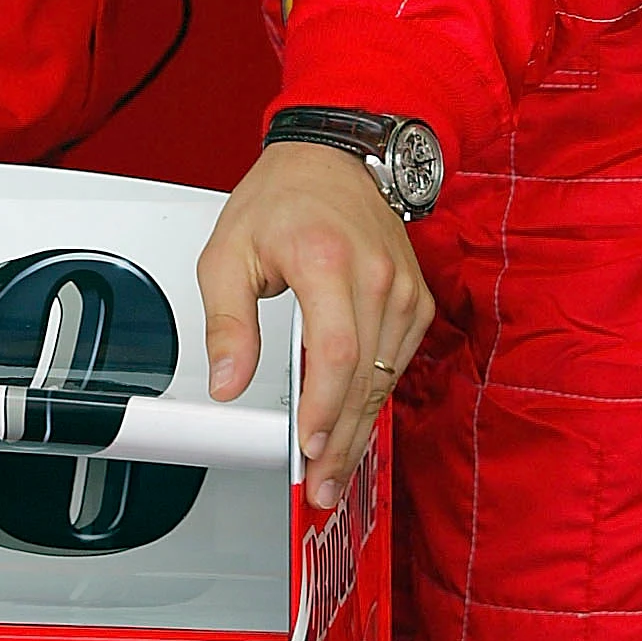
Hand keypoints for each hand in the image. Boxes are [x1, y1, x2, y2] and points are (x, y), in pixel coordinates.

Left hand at [197, 141, 433, 509]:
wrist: (334, 155)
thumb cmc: (282, 197)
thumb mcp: (229, 250)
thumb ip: (226, 322)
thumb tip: (227, 383)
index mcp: (327, 259)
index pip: (336, 352)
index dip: (324, 407)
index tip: (308, 445)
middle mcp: (375, 274)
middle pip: (364, 378)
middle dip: (342, 441)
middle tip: (319, 485)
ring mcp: (402, 288)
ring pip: (385, 379)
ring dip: (359, 428)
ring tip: (333, 466)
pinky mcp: (415, 299)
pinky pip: (398, 363)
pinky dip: (375, 395)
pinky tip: (353, 420)